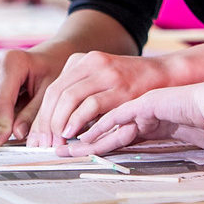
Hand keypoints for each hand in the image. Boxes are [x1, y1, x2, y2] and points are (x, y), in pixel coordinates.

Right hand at [0, 46, 72, 146]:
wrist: (43, 62)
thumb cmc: (49, 73)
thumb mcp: (49, 93)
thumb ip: (33, 114)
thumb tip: (17, 134)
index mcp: (11, 62)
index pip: (1, 101)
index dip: (2, 125)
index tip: (1, 142)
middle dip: (7, 124)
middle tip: (27, 119)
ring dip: (2, 121)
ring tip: (21, 106)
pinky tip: (11, 106)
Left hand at [26, 51, 172, 146]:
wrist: (165, 74)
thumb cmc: (130, 84)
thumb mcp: (100, 80)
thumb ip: (80, 94)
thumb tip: (54, 125)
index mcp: (81, 60)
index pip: (52, 89)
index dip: (42, 115)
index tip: (37, 137)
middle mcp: (91, 62)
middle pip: (56, 93)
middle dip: (46, 121)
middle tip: (42, 142)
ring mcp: (106, 73)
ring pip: (69, 97)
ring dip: (58, 122)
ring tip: (56, 139)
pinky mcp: (121, 87)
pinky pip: (92, 104)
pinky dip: (78, 120)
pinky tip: (72, 132)